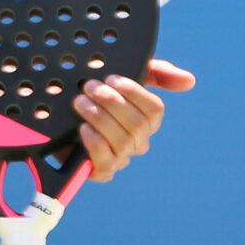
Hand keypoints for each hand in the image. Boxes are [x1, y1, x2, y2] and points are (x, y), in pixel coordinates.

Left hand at [75, 56, 195, 180]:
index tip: (112, 78)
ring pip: (122, 142)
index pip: (154, 110)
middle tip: (89, 87)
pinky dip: (94, 143)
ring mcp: (120, 157)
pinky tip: (82, 128)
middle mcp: (137, 141)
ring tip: (79, 102)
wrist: (54, 115)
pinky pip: (106, 163)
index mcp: (146, 119)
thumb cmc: (94, 95)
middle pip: (137, 125)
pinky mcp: (100, 171)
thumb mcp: (122, 77)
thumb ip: (157, 73)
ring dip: (99, 118)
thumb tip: (189, 81)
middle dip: (112, 103)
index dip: (134, 93)